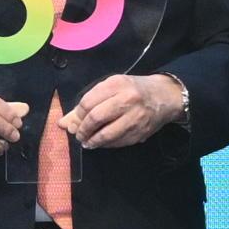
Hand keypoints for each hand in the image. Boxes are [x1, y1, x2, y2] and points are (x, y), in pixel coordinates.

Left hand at [61, 71, 192, 152]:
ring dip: (92, 141)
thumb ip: (88, 103)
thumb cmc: (133, 90)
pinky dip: (105, 145)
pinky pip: (117, 143)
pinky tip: (100, 143)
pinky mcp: (140, 132)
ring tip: (87, 142)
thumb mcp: (112, 88)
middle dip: (82, 130)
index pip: (88, 102)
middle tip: (78, 134)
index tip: (75, 121)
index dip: (77, 115)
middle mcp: (127, 99)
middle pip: (95, 118)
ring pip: (106, 134)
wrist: (164, 97)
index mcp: (117, 84)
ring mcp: (135, 117)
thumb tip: (64, 123)